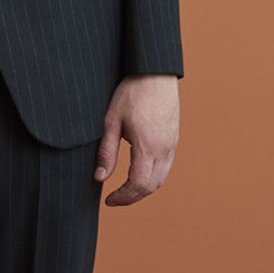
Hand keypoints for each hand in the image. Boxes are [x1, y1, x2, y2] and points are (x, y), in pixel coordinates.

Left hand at [95, 74, 179, 205]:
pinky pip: (166, 166)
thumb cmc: (131, 93)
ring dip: (144, 189)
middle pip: (151, 186)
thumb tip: (100, 178)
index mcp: (148, 146)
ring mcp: (172, 144)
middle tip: (114, 199)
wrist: (155, 73)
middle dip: (133, 197)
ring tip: (125, 189)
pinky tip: (138, 172)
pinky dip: (153, 177)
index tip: (108, 200)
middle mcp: (164, 149)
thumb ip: (107, 151)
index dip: (123, 197)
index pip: (138, 185)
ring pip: (161, 178)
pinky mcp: (173, 138)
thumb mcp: (111, 121)